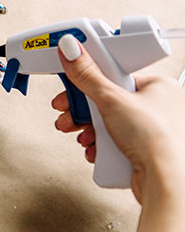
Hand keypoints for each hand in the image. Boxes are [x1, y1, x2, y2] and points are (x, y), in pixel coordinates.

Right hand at [53, 35, 184, 207]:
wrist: (164, 181)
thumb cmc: (157, 140)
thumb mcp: (112, 100)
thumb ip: (87, 75)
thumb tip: (72, 50)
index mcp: (157, 86)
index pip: (114, 74)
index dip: (88, 79)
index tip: (71, 81)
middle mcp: (155, 106)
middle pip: (105, 100)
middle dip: (81, 110)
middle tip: (66, 110)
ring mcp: (147, 129)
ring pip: (105, 122)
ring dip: (87, 129)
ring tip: (78, 133)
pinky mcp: (139, 149)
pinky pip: (110, 140)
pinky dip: (98, 144)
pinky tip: (94, 147)